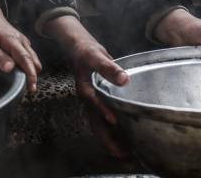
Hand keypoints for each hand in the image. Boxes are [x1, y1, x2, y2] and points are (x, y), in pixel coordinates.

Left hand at [0, 0, 41, 91]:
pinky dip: (29, 65)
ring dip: (32, 70)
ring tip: (28, 84)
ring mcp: (23, 41)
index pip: (24, 58)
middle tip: (31, 90)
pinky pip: (30, 56)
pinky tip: (23, 73)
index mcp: (11, 40)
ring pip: (33, 59)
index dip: (30, 73)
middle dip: (34, 75)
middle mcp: (21, 41)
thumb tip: (9, 68)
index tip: (32, 86)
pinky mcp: (23, 43)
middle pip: (32, 60)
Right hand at [44, 15, 129, 156]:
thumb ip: (108, 67)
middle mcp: (86, 98)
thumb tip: (124, 79)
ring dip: (108, 139)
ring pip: (97, 124)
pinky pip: (100, 120)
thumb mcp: (95, 54)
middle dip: (107, 138)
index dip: (102, 110)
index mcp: (85, 86)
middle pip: (94, 121)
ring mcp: (90, 101)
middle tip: (122, 154)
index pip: (93, 101)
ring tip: (124, 154)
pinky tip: (120, 139)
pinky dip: (109, 132)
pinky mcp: (95, 102)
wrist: (76, 47)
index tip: (114, 121)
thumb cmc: (85, 50)